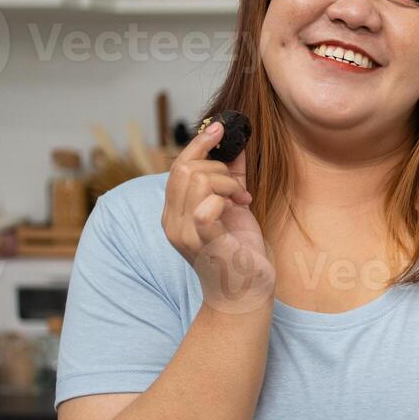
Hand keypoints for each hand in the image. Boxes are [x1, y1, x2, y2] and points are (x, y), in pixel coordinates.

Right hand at [163, 121, 274, 312]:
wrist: (246, 292)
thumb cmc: (240, 252)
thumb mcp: (233, 208)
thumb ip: (230, 177)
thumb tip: (235, 145)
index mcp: (174, 213)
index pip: (177, 167)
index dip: (198, 144)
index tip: (219, 127)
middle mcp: (172, 222)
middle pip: (185, 168)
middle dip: (219, 168)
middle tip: (238, 189)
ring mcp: (185, 234)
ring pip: (198, 181)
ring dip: (227, 183)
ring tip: (241, 200)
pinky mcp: (204, 243)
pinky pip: (206, 207)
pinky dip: (225, 199)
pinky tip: (240, 208)